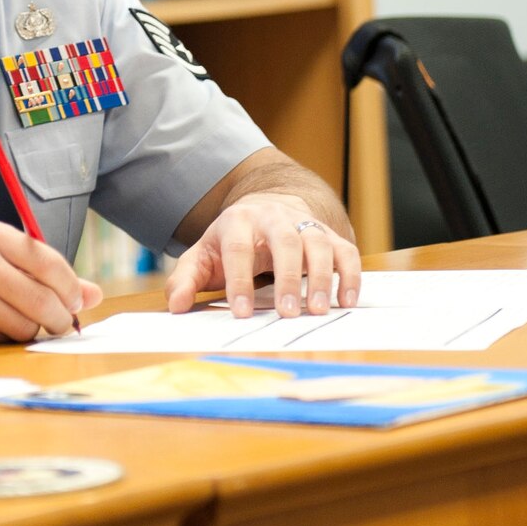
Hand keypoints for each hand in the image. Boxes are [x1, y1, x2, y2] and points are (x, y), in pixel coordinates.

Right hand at [0, 221, 102, 346]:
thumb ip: (39, 272)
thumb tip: (94, 294)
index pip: (48, 261)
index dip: (70, 287)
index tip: (75, 303)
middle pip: (42, 298)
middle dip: (59, 319)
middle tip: (58, 325)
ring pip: (24, 325)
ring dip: (29, 332)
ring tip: (13, 323)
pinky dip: (1, 341)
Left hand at [166, 191, 360, 320]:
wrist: (264, 211)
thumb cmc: (230, 242)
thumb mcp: (202, 257)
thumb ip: (185, 280)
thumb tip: (176, 306)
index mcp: (238, 220)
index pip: (238, 248)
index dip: (239, 280)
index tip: (240, 313)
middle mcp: (274, 217)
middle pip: (285, 241)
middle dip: (287, 278)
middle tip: (287, 314)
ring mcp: (304, 223)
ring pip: (317, 242)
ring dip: (321, 277)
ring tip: (318, 311)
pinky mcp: (328, 234)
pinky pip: (345, 250)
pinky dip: (350, 274)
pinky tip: (346, 300)